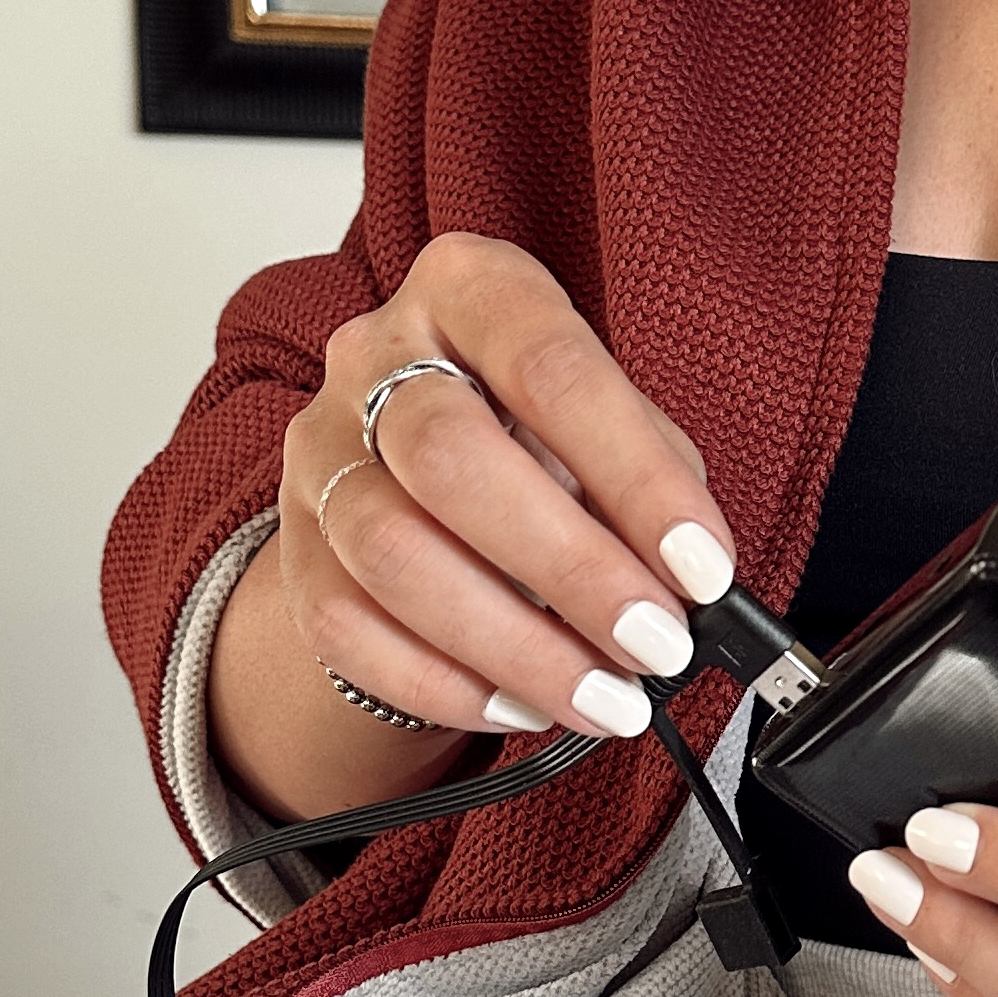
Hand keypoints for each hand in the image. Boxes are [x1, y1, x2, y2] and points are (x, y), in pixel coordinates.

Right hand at [210, 235, 740, 819]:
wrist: (430, 475)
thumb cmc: (543, 437)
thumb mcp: (610, 423)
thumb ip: (650, 480)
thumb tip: (691, 582)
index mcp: (471, 290)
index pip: (550, 368)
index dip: (634, 474)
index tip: (702, 568)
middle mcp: (374, 355)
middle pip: (449, 457)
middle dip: (570, 569)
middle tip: (655, 644)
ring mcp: (320, 451)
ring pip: (393, 555)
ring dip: (517, 647)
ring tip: (608, 698)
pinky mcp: (295, 547)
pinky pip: (348, 631)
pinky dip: (448, 685)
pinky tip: (526, 707)